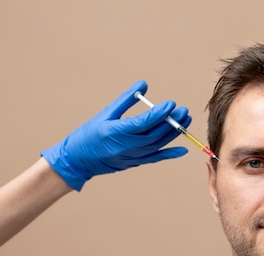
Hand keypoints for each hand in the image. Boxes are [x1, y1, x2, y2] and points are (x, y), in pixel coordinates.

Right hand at [41, 80, 190, 190]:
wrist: (78, 162)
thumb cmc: (88, 134)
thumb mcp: (105, 114)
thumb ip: (125, 100)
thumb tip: (143, 85)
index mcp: (115, 132)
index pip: (142, 123)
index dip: (159, 114)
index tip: (171, 104)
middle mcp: (125, 146)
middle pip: (154, 134)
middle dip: (171, 122)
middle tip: (183, 110)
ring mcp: (132, 157)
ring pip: (158, 145)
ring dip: (174, 133)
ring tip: (186, 120)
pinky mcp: (135, 163)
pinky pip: (156, 158)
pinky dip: (170, 154)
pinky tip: (183, 149)